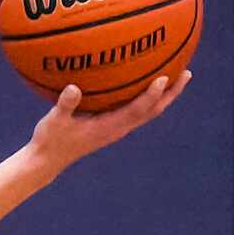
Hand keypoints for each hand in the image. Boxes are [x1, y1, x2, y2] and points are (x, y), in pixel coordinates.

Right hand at [25, 70, 191, 168]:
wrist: (47, 160)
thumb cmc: (50, 140)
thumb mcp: (53, 121)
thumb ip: (65, 104)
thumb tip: (73, 87)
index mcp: (108, 128)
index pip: (137, 110)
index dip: (151, 95)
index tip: (163, 79)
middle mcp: (118, 128)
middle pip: (153, 111)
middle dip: (170, 93)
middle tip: (186, 73)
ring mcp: (117, 128)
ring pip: (149, 112)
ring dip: (165, 96)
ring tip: (177, 75)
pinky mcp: (112, 127)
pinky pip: (138, 110)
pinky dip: (148, 97)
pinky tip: (146, 83)